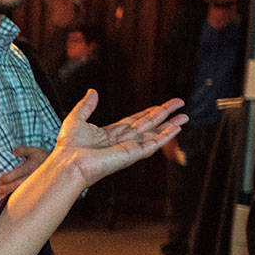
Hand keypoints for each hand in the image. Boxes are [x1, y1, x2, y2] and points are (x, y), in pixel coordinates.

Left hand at [0, 145, 47, 197]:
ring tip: (0, 196)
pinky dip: (17, 200)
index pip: (15, 174)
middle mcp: (33, 177)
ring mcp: (36, 185)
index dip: (5, 179)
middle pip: (17, 185)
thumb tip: (13, 151)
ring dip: (9, 196)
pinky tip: (9, 199)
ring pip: (21, 194)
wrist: (60, 167)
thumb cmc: (43, 158)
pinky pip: (26, 198)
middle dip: (5, 189)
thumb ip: (23, 150)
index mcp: (31, 167)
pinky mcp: (38, 191)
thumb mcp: (35, 151)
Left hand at [55, 91, 186, 187]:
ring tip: (185, 116)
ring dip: (170, 125)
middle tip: (180, 103)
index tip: (162, 105)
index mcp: (110, 134)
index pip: (134, 121)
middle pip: (148, 124)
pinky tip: (177, 129)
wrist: (68, 163)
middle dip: (165, 114)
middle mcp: (122, 141)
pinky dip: (165, 137)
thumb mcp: (76, 119)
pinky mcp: (132, 154)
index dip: (149, 112)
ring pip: (154, 133)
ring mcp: (128, 148)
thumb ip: (86, 106)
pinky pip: (152, 144)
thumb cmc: (68, 146)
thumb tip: (92, 91)